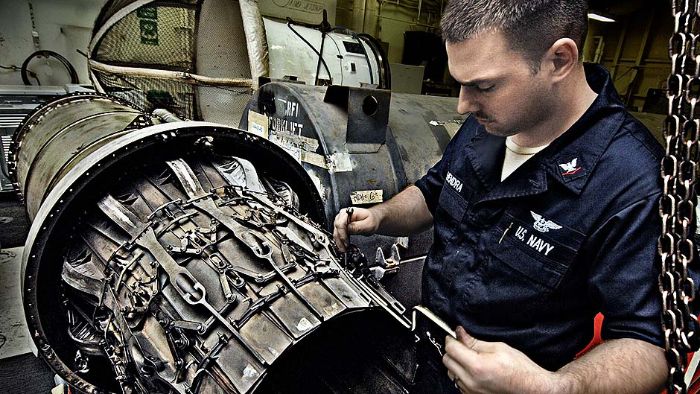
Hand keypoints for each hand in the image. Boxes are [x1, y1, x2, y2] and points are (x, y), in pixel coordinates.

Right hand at [332, 207, 379, 251]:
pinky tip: (345, 246)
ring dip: (340, 242)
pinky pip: (338, 235)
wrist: (372, 220)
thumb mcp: (368, 224)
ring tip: (345, 249)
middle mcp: (343, 215)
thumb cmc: (371, 220)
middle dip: (340, 240)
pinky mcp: (341, 226)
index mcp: (349, 212)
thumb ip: (357, 227)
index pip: (340, 223)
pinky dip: (341, 242)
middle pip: (336, 229)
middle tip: (345, 248)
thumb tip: (347, 230)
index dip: (343, 234)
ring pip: (336, 233)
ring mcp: (341, 220)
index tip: (346, 243)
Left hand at [443, 327, 560, 393]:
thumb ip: (475, 341)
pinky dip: (462, 375)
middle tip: (462, 345)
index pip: (451, 349)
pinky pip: (458, 383)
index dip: (451, 339)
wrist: (531, 389)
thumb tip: (459, 333)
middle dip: (452, 351)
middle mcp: (471, 381)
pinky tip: (474, 371)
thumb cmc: (520, 369)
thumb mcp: (499, 348)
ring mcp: (471, 391)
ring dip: (456, 364)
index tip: (454, 335)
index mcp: (477, 366)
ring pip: (451, 373)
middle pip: (447, 361)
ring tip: (470, 359)